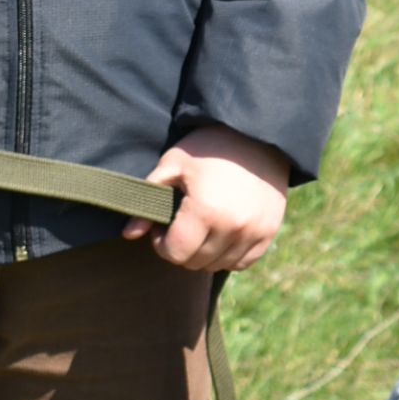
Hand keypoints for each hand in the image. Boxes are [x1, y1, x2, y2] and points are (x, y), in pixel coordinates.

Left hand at [126, 125, 288, 272]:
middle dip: (182, 249)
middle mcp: (233, 228)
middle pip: (196, 263)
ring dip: (205, 253)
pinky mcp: (269, 233)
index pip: (176, 254)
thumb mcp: (173, 165)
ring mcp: (254, 233)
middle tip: (181, 225)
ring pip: (218, 265)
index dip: (162, 243)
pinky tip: (221, 233)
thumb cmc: (208, 146)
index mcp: (206, 211)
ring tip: (202, 227)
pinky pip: (242, 262)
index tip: (163, 226)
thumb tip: (129, 234)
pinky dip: (228, 254)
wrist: (257, 134)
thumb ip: (149, 200)